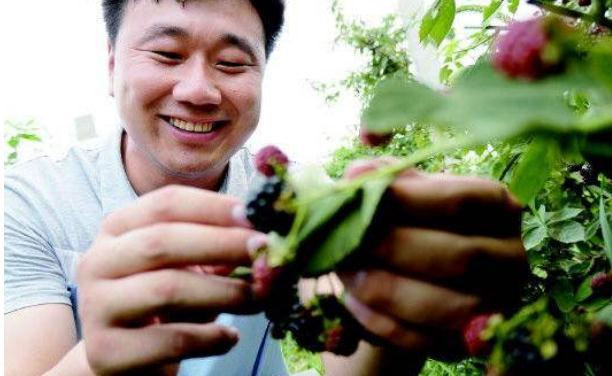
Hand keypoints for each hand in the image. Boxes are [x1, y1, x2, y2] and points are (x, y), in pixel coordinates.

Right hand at [77, 185, 257, 374]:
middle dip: (223, 244)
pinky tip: (231, 337)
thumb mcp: (185, 266)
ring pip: (167, 289)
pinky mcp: (105, 353)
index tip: (254, 215)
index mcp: (117, 228)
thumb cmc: (162, 303)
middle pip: (163, 242)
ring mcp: (95, 307)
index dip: (214, 207)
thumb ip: (216, 248)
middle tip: (266, 252)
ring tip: (260, 297)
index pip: (166, 203)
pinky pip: (169, 339)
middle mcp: (97, 261)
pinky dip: (210, 337)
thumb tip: (266, 236)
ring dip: (226, 292)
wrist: (122, 359)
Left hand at [340, 160, 526, 356]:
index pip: (463, 202)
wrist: (413, 276)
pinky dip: (380, 321)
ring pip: (444, 306)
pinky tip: (351, 301)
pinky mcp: (466, 343)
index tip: (364, 195)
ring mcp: (495, 305)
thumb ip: (380, 178)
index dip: (411, 200)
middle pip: (458, 257)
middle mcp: (510, 258)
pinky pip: (423, 339)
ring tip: (345, 271)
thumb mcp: (401, 191)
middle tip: (347, 241)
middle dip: (394, 249)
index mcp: (499, 208)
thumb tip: (356, 179)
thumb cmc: (410, 222)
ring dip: (384, 289)